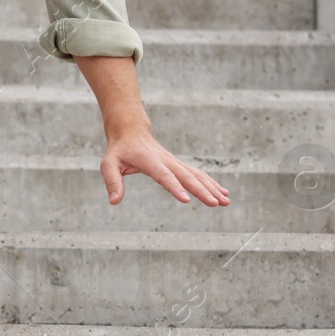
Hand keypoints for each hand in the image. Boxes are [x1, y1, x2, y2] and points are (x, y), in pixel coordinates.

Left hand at [100, 128, 228, 206]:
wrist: (131, 131)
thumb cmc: (119, 150)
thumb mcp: (108, 164)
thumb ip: (112, 182)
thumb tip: (114, 201)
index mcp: (149, 161)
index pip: (164, 176)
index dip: (175, 187)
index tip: (187, 199)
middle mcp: (166, 161)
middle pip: (186, 176)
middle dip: (202, 190)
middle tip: (216, 203)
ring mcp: (175, 162)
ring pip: (196, 175)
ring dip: (212, 188)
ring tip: (226, 202)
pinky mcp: (179, 165)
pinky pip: (197, 174)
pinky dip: (211, 183)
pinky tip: (223, 194)